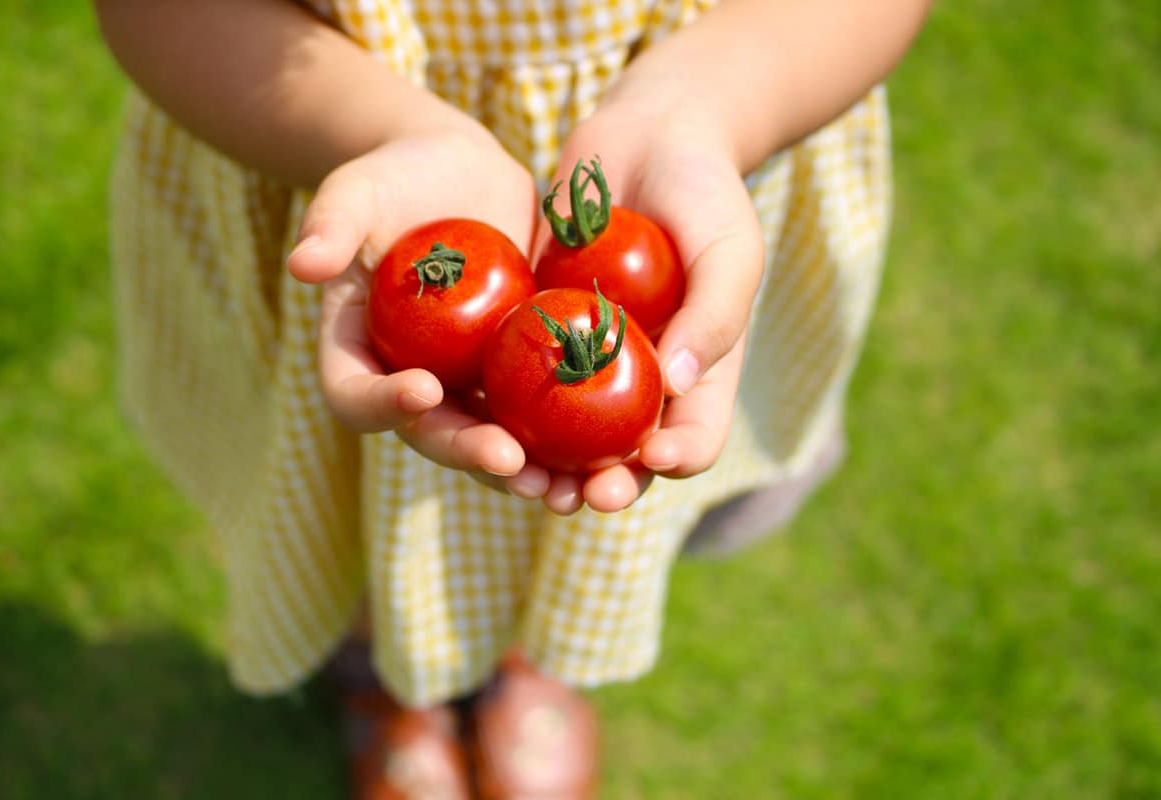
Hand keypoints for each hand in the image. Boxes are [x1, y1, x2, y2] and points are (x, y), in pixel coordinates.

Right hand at [287, 127, 555, 502]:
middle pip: (432, 434)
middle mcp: (410, 383)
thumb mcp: (358, 189)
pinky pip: (541, 415)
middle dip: (468, 452)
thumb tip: (300, 265)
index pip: (355, 395)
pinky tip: (607, 454)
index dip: (383, 403)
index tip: (423, 389)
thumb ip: (331, 222)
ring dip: (524, 470)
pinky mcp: (517, 374)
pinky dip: (568, 439)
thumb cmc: (396, 178)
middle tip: (508, 460)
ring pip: (491, 441)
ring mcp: (467, 386)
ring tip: (560, 488)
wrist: (462, 174)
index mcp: (359, 353)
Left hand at [532, 104, 764, 512]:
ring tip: (526, 481)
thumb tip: (675, 383)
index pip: (695, 434)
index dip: (676, 458)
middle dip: (607, 483)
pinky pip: (524, 375)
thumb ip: (715, 312)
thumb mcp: (729, 244)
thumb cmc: (703, 189)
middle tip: (581, 498)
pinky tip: (480, 416)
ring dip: (550, 463)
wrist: (643, 134)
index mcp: (699, 370)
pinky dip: (506, 404)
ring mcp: (590, 355)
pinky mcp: (542, 328)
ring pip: (568, 428)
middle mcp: (643, 375)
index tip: (651, 458)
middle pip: (626, 450)